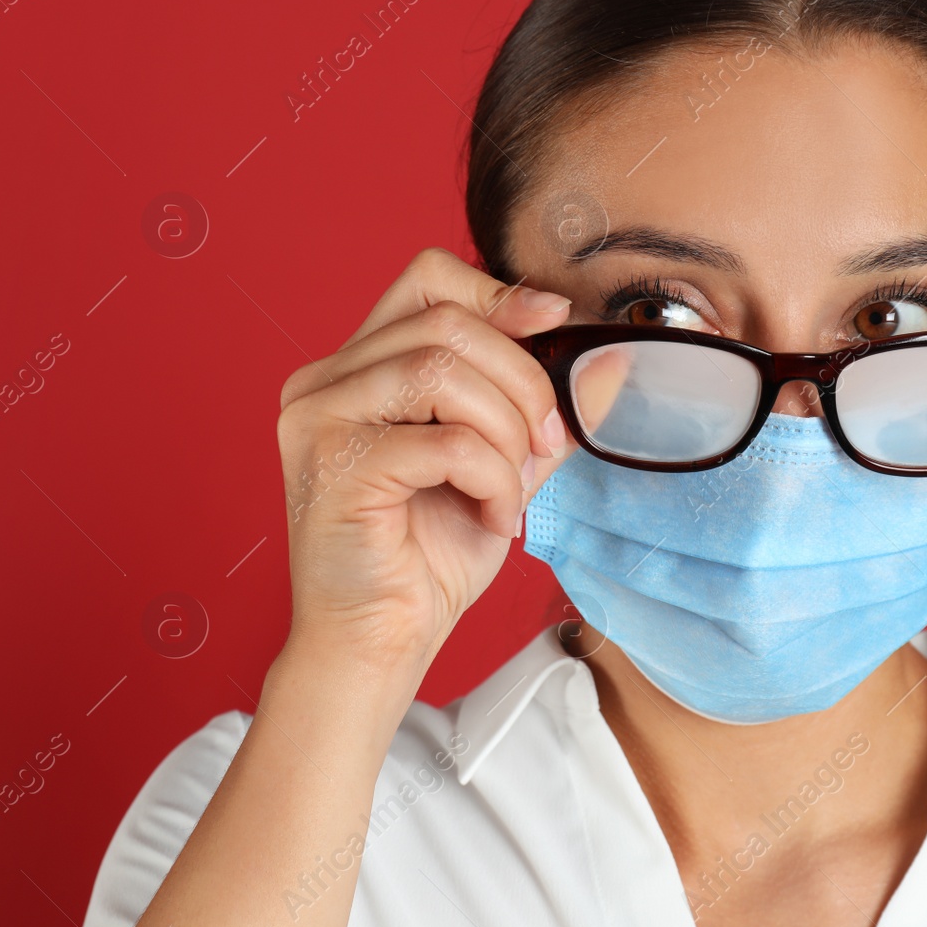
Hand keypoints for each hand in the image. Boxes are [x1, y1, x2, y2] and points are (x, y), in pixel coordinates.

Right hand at [275, 248, 574, 673]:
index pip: (426, 279)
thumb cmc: (424, 560)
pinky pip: (444, 442)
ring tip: (513, 487)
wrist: (376, 647)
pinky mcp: (333, 465)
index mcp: (353, 369)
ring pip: (443, 370)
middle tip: (546, 444)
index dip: (498, 292)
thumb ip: (541, 411)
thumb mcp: (500, 467)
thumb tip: (609, 358)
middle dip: (522, 379)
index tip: (553, 323)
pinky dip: (491, 479)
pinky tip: (492, 518)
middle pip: (446, 321)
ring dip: (506, 431)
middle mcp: (321, 381)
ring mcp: (317, 418)